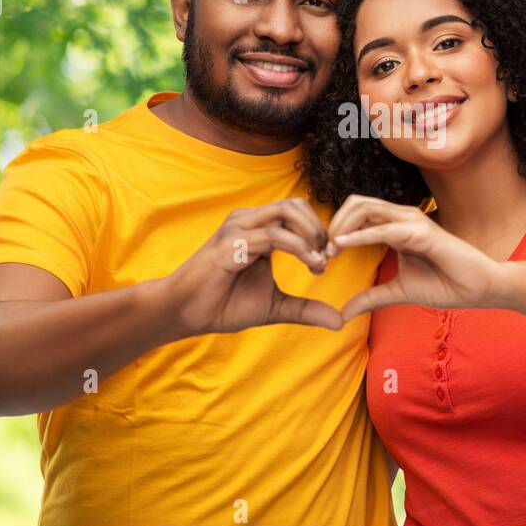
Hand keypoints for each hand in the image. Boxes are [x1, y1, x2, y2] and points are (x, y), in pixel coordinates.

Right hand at [161, 198, 343, 335]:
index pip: (297, 212)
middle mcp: (248, 221)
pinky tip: (310, 265)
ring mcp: (238, 228)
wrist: (185, 313)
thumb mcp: (274, 307)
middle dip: (319, 229)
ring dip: (311, 235)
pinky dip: (299, 248)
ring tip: (319, 262)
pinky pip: (273, 235)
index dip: (319, 233)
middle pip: (296, 204)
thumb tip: (340, 321)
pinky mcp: (231, 243)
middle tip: (327, 258)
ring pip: (287, 212)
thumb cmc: (224, 305)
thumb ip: (305, 309)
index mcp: (258, 229)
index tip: (325, 262)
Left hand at [325, 194, 499, 321]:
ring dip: (342, 227)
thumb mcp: (398, 292)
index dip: (336, 230)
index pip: (357, 214)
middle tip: (320, 251)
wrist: (480, 289)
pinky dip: (360, 236)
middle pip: (356, 204)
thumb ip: (371, 297)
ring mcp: (412, 222)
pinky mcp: (422, 233)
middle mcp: (402, 217)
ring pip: (365, 208)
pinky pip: (384, 230)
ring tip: (329, 249)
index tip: (320, 256)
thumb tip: (343, 313)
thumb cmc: (446, 285)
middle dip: (333, 223)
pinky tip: (343, 246)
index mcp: (395, 227)